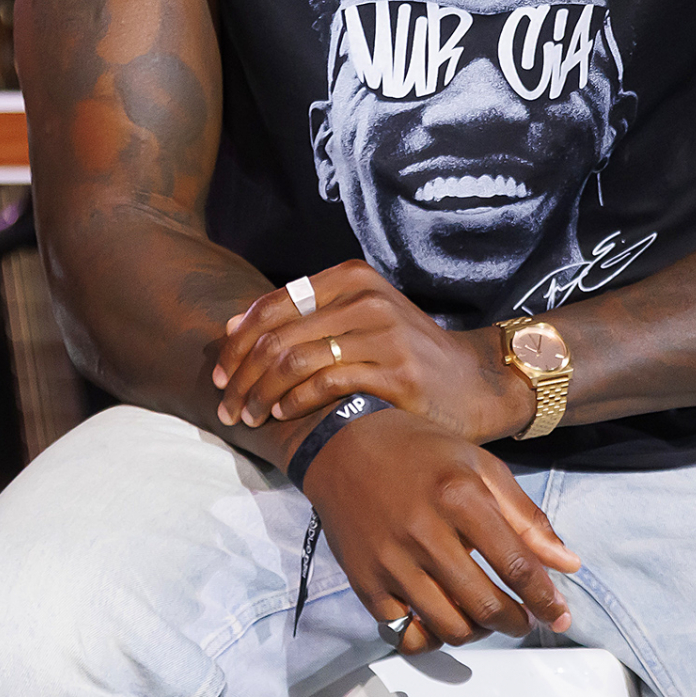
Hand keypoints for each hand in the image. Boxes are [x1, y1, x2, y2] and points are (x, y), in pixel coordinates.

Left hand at [215, 260, 532, 444]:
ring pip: (293, 361)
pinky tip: (282, 416)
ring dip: (260, 394)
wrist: (475, 382)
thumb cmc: (406, 354)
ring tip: (247, 417)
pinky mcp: (395, 371)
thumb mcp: (360, 319)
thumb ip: (306, 319)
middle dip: (241, 375)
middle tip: (226, 406)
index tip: (220, 373)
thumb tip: (233, 327)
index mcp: (351, 279)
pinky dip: (294, 402)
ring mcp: (381, 333)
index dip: (238, 342)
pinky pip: (325, 384)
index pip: (273, 305)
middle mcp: (365, 298)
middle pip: (277, 337)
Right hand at [301, 408, 579, 652]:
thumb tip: (568, 564)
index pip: (516, 566)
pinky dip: (433, 638)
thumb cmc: (421, 452)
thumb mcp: (480, 466)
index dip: (546, 599)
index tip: (559, 614)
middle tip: (525, 620)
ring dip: (480, 633)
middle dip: (517, 623)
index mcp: (459, 496)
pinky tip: (445, 620)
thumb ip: (526, 517)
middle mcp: (424, 532)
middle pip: (485, 605)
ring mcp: (391, 561)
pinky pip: (407, 635)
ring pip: (450, 627)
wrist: (343, 445)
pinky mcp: (365, 582)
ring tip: (486, 618)